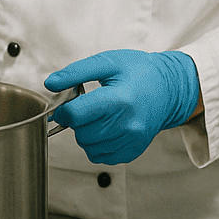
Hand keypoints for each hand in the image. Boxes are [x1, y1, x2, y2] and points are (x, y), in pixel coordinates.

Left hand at [44, 50, 198, 164]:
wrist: (168, 89)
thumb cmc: (138, 73)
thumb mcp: (108, 63)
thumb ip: (76, 72)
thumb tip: (50, 84)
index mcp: (119, 100)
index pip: (75, 115)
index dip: (63, 110)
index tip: (66, 104)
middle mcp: (127, 125)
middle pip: (80, 133)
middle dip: (77, 120)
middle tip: (89, 106)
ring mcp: (130, 142)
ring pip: (87, 147)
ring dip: (86, 133)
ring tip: (101, 116)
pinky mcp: (131, 152)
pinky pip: (99, 156)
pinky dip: (97, 143)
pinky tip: (108, 127)